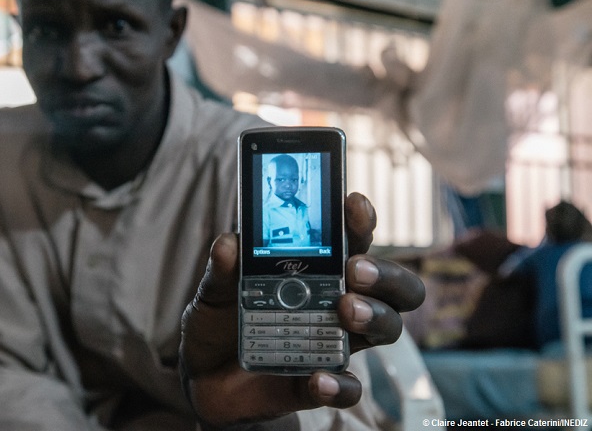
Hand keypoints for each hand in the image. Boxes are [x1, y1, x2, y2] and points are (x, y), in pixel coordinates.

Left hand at [179, 192, 424, 428]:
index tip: (353, 205)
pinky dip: (340, 385)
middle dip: (384, 274)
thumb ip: (223, 269)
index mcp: (319, 270)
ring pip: (385, 328)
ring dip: (375, 316)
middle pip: (392, 286)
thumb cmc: (220, 319)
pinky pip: (348, 389)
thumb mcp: (215, 290)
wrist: (201, 375)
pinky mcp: (318, 384)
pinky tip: (318, 378)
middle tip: (355, 269)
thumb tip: (229, 243)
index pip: (355, 240)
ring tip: (346, 309)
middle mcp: (337, 302)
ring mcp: (333, 343)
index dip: (360, 221)